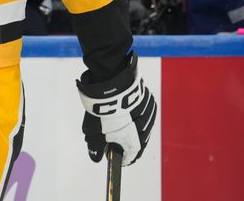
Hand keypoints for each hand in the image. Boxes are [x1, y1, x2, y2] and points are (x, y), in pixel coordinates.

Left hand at [76, 51, 156, 165]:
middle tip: (116, 141)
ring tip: (121, 124)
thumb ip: (96, 146)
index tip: (115, 156)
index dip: (122, 158)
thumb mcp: (94, 132)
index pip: (131, 157)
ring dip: (134, 127)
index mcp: (134, 142)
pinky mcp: (149, 101)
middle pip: (139, 142)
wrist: (111, 84)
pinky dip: (137, 114)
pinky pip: (145, 112)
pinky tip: (128, 111)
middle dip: (128, 143)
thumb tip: (95, 157)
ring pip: (143, 126)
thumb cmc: (103, 110)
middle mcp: (145, 130)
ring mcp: (149, 115)